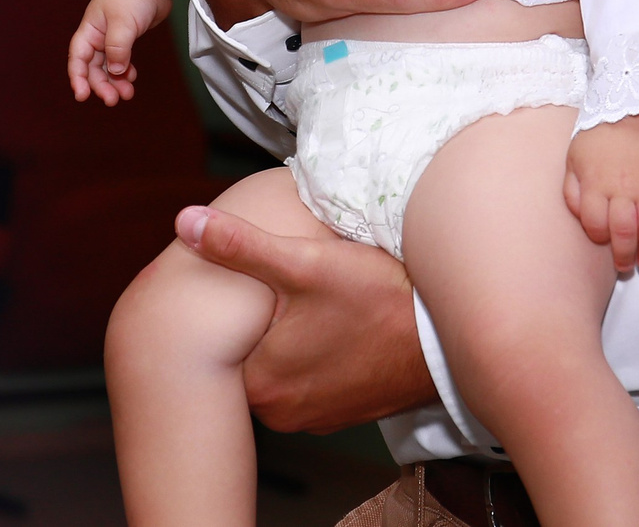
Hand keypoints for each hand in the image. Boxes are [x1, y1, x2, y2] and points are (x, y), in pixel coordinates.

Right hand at [66, 0, 169, 104]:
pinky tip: (132, 78)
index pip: (78, 57)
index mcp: (90, 28)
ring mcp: (112, 36)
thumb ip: (118, 48)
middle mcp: (98, 34)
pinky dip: (125, 71)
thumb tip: (116, 71)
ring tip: (127, 94)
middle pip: (93, 66)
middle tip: (113, 100)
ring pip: (108, 65)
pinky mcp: (127, 37)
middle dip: (101, 84)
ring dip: (115, 81)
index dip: (77, 78)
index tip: (82, 96)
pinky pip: (121, 60)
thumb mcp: (123, 22)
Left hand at [177, 204, 435, 431]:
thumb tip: (184, 222)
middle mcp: (284, 412)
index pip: (227, 340)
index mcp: (262, 384)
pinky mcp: (348, 411)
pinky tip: (345, 323)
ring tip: (323, 301)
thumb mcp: (306, 263)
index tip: (265, 282)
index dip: (242, 304)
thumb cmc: (382, 302)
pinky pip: (319, 376)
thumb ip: (240, 246)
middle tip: (298, 285)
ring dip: (299, 335)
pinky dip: (326, 351)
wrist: (454, 341)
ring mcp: (318, 416)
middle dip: (271, 319)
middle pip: (257, 351)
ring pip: (289, 363)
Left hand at [563, 102, 638, 271]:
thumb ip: (572, 191)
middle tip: (626, 266)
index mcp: (595, 183)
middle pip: (623, 232)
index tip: (603, 241)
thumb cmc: (600, 139)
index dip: (598, 237)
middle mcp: (622, 188)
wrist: (636, 111)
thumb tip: (580, 219)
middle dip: (624, 256)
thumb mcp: (574, 160)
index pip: (594, 223)